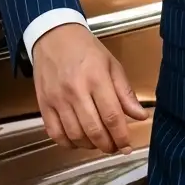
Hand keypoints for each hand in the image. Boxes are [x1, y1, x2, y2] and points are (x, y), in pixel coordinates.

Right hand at [31, 22, 147, 151]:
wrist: (54, 36)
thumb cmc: (85, 49)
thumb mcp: (112, 65)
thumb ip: (126, 92)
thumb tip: (140, 115)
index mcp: (97, 78)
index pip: (112, 116)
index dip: (121, 136)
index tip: (127, 145)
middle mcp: (76, 91)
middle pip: (94, 130)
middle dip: (108, 145)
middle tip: (115, 147)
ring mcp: (57, 99)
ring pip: (75, 135)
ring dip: (90, 146)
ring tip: (99, 143)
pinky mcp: (44, 104)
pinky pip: (55, 133)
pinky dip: (68, 143)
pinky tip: (78, 141)